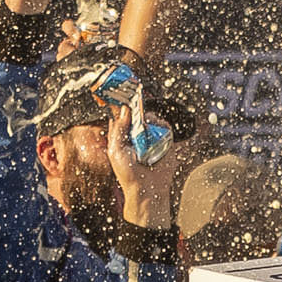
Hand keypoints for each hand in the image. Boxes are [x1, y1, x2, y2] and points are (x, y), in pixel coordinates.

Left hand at [109, 105, 172, 231]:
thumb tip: (125, 109)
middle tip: (135, 99)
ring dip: (148, 118)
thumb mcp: (115, 149)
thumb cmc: (128, 172)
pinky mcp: (165, 141)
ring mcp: (152, 137)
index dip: (122, 105)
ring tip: (144, 126)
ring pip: (152, 118)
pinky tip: (154, 130)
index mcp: (123, 136)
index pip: (123, 116)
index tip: (121, 93)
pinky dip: (160, 124)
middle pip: (138, 113)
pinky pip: (165, 126)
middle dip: (136, 107)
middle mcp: (138, 135)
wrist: (146, 187)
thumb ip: (118, 129)